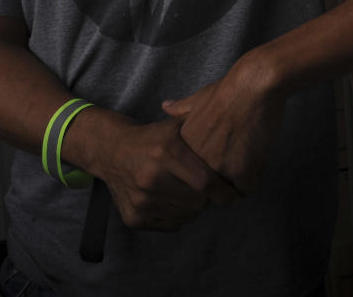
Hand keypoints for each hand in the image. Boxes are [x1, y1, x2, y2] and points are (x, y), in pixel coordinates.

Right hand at [78, 114, 239, 231]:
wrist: (112, 152)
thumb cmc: (153, 138)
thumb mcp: (177, 126)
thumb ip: (204, 129)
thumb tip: (240, 132)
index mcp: (166, 153)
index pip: (205, 182)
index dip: (224, 191)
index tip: (235, 195)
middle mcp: (151, 178)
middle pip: (198, 202)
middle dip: (208, 198)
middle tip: (208, 190)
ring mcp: (141, 200)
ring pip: (186, 216)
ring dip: (194, 208)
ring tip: (191, 193)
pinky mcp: (133, 218)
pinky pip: (171, 225)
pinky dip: (178, 216)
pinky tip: (175, 200)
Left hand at [161, 54, 283, 194]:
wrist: (253, 84)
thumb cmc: (230, 88)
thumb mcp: (199, 98)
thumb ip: (182, 109)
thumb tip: (165, 105)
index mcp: (183, 148)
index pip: (193, 176)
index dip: (210, 167)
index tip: (223, 152)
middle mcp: (195, 162)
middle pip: (210, 187)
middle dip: (224, 178)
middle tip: (239, 155)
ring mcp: (217, 168)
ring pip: (230, 191)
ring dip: (241, 178)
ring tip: (250, 154)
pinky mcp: (240, 171)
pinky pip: (248, 188)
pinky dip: (256, 175)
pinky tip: (258, 155)